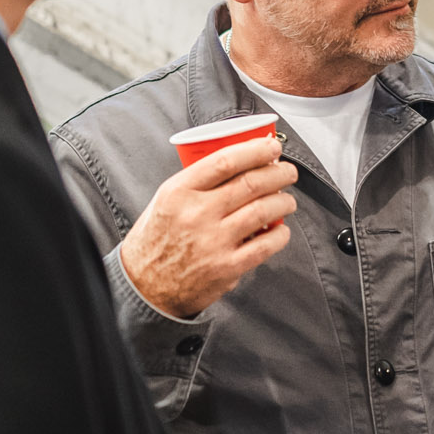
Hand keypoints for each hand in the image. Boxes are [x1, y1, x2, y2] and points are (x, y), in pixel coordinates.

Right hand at [119, 137, 299, 318]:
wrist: (145, 287)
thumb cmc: (157, 240)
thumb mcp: (165, 200)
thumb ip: (197, 183)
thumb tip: (242, 162)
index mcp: (179, 192)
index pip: (225, 161)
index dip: (256, 150)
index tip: (271, 146)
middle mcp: (196, 214)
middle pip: (251, 183)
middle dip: (279, 173)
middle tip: (287, 172)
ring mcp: (214, 242)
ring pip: (264, 210)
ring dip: (284, 201)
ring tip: (288, 200)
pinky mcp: (228, 268)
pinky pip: (266, 245)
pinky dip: (280, 234)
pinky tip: (281, 229)